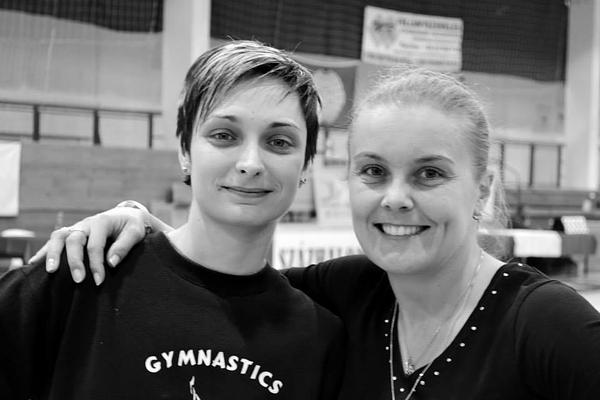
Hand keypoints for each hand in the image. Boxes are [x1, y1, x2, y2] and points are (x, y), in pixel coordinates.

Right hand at [28, 207, 149, 284]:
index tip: (99, 281)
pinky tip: (35, 263)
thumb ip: (124, 246)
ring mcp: (76, 227)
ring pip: (59, 236)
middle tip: (78, 280)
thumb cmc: (132, 226)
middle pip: (73, 239)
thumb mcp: (136, 233)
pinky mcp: (71, 233)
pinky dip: (44, 250)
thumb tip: (111, 263)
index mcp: (102, 221)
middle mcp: (86, 223)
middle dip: (74, 261)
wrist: (127, 216)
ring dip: (53, 253)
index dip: (96, 264)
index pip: (95, 244)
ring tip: (50, 272)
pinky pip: (54, 240)